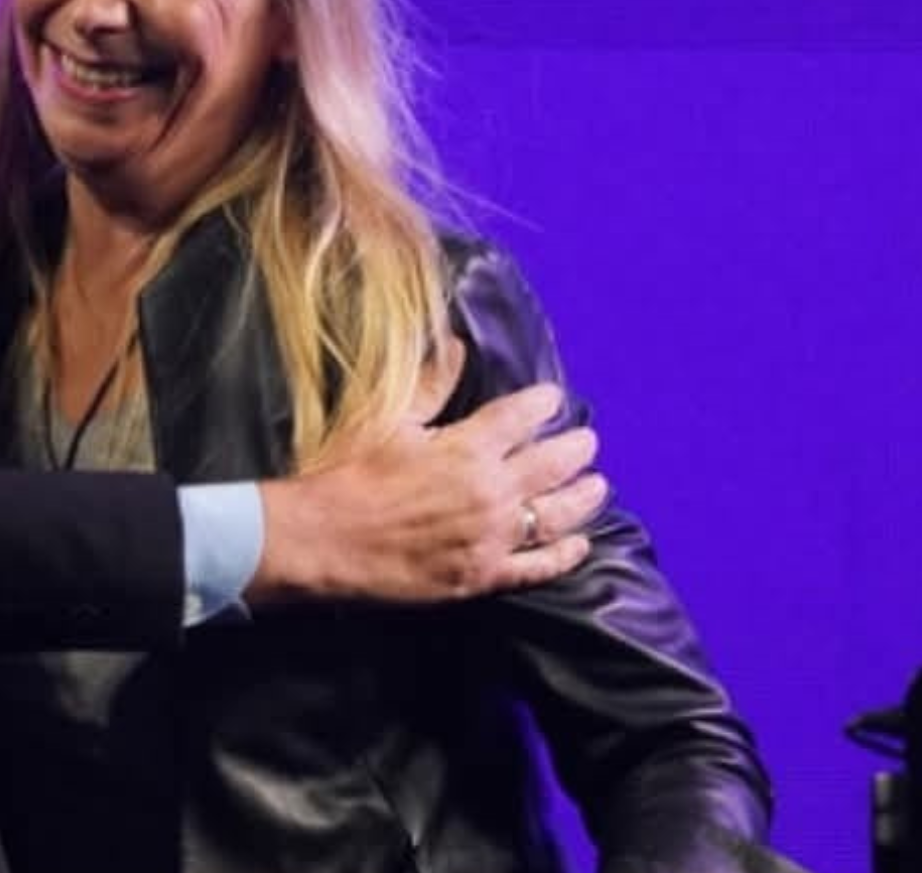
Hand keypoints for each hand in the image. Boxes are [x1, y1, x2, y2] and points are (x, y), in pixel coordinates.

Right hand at [247, 338, 606, 603]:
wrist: (324, 539)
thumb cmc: (349, 473)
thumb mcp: (387, 418)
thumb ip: (430, 383)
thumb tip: (457, 346)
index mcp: (468, 447)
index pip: (521, 417)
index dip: (542, 405)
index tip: (552, 399)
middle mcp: (491, 491)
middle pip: (552, 466)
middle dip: (576, 450)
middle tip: (588, 443)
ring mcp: (492, 537)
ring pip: (556, 515)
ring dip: (583, 499)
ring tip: (597, 486)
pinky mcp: (484, 576)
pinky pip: (538, 566)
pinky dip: (564, 554)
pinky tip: (580, 545)